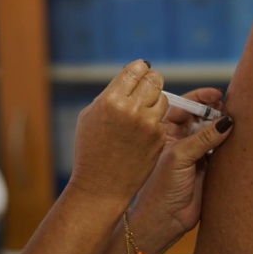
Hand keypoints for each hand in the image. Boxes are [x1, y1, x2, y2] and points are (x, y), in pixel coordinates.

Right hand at [67, 60, 167, 203]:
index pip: (136, 69)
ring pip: (162, 97)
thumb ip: (111, 94)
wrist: (100, 185)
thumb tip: (130, 77)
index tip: (140, 71)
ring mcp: (148, 124)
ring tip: (142, 111)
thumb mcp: (90, 115)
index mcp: (110, 100)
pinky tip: (143, 129)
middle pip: (154, 79)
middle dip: (150, 80)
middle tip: (146, 86)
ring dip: (154, 100)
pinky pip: (162, 118)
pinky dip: (155, 120)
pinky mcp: (158, 138)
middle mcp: (131, 109)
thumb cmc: (90, 149)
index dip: (139, 68)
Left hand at [129, 88, 232, 249]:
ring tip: (235, 122)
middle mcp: (180, 141)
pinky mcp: (207, 169)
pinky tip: (237, 141)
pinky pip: (220, 151)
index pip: (183, 107)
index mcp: (166, 133)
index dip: (199, 98)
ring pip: (211, 134)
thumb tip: (226, 121)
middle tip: (228, 107)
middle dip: (213, 111)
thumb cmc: (161, 187)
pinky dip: (228, 144)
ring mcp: (194, 155)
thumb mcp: (180, 156)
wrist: (165, 220)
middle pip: (199, 118)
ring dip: (222, 127)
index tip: (216, 94)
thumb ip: (203, 137)